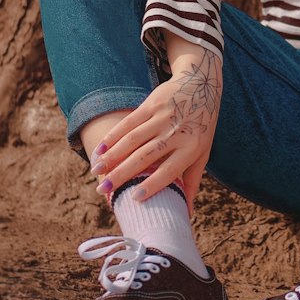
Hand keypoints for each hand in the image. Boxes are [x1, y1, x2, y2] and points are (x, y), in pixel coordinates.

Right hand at [89, 49, 222, 207]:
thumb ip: (192, 181)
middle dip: (122, 174)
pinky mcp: (152, 104)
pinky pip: (129, 122)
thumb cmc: (201, 127)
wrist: (202, 85)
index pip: (169, 170)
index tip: (134, 198)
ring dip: (112, 156)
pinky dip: (113, 136)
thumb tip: (187, 214)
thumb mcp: (203, 153)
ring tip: (96, 171)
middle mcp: (176, 133)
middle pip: (145, 156)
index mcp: (191, 148)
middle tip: (103, 190)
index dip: (152, 184)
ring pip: (132, 140)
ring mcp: (163, 117)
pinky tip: (100, 148)